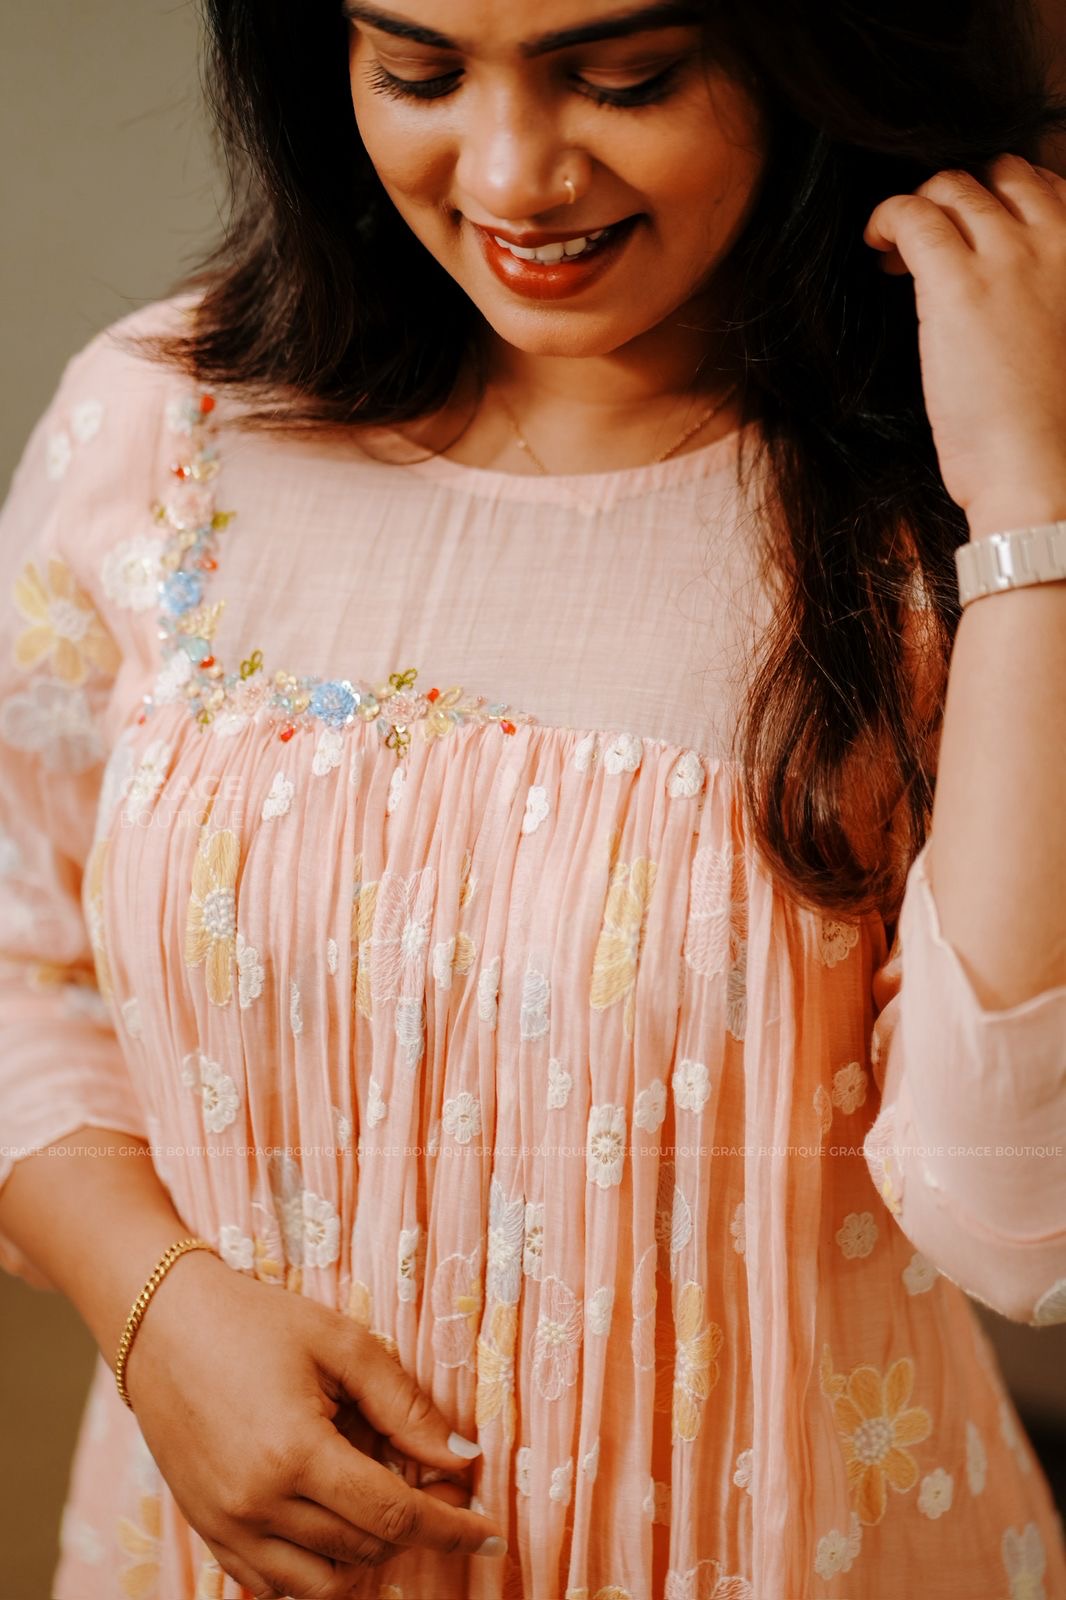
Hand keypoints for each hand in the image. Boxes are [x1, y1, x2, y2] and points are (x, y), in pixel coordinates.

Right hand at [123, 1250, 504, 1597]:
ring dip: (369, 1553)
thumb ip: (406, 1405)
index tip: (491, 1535)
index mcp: (294, 1453)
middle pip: (365, 1548)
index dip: (450, 1529)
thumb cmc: (256, 1322)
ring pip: (324, 1583)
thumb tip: (461, 1457)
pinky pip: (277, 1585)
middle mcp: (258, 1505)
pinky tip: (338, 1522)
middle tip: (440, 1485)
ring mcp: (228, 1528)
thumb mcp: (341, 1343)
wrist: (162, 1325)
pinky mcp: (210, 1533)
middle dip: (416, 1526)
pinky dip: (318, 1567)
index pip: (393, 1515)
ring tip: (385, 1500)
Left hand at [863, 154, 1065, 536]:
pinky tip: (876, 245)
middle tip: (930, 242)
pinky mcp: (956, 283)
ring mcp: (1008, 256)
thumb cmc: (1057, 432)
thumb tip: (1014, 304)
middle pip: (1000, 174)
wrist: (1047, 471)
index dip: (1001, 204)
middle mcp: (1058, 239)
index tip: (974, 240)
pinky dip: (887, 217)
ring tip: (896, 251)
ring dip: (920, 208)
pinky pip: (914, 215)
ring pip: (954, 186)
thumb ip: (1051, 303)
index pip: (1046, 189)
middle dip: (960, 195)